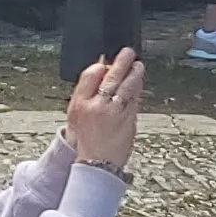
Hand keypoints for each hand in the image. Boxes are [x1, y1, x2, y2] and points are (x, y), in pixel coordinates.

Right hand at [65, 50, 144, 172]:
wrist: (97, 164)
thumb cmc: (87, 141)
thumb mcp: (76, 116)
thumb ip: (86, 96)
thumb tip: (100, 77)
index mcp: (79, 103)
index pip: (89, 76)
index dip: (100, 67)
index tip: (106, 63)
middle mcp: (96, 106)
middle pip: (110, 77)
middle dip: (120, 62)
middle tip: (128, 53)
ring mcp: (113, 112)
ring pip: (126, 86)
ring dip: (134, 73)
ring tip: (138, 65)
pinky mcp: (128, 119)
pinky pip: (134, 99)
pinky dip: (137, 89)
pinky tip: (139, 82)